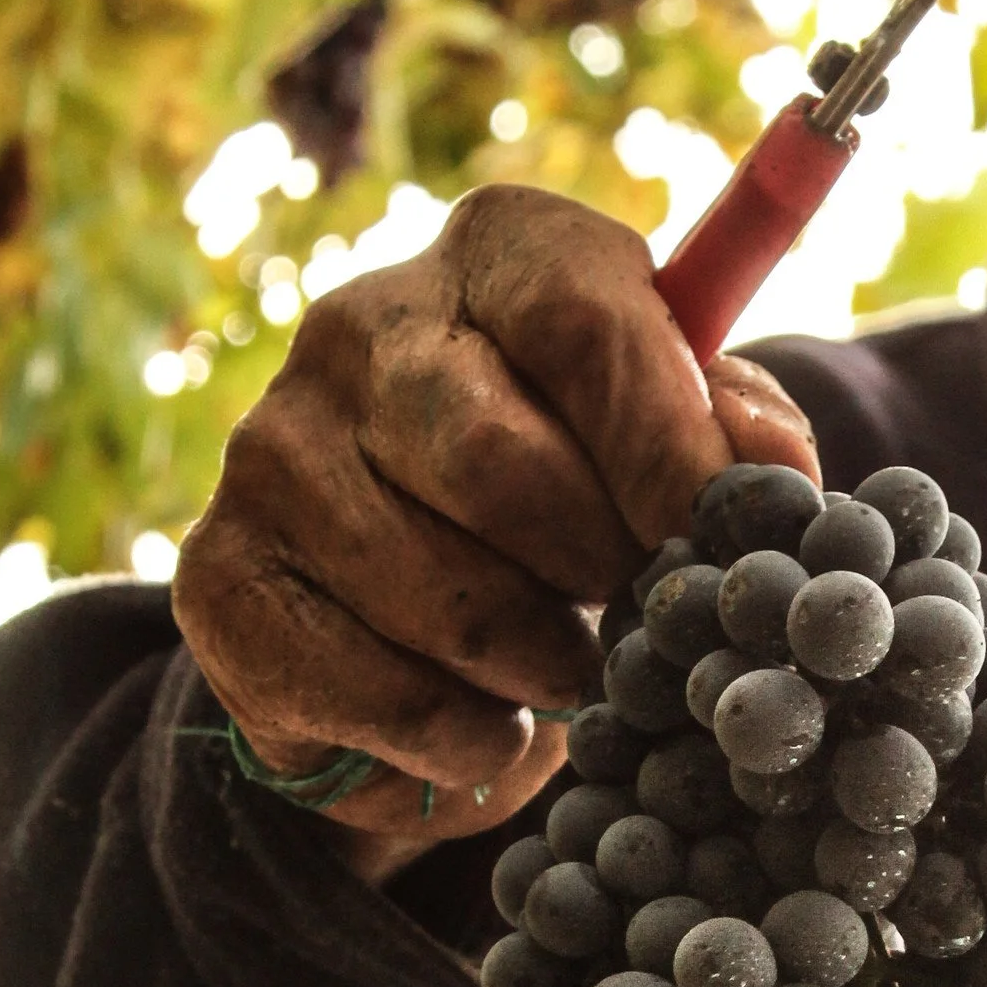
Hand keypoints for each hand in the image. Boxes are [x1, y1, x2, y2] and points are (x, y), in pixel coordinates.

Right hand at [173, 186, 818, 874]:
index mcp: (498, 252)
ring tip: (566, 666)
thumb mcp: (674, 436)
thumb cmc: (583, 488)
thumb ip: (732, 436)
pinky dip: (457, 735)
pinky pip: (367, 689)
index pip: (579, 320)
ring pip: (433, 590)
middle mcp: (359, 323)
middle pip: (490, 457)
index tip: (715, 537)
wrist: (418, 598)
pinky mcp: (219, 577)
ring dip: (535, 664)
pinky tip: (485, 717)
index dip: (661, 442)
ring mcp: (268, 447)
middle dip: (591, 563)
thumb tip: (767, 473)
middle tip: (637, 613)